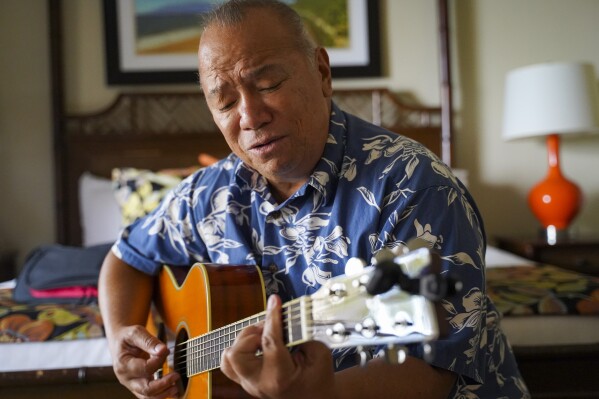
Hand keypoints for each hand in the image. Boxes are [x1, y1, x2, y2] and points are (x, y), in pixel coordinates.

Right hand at [110, 325, 179, 398]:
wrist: (119, 341)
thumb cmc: (127, 336)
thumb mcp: (136, 332)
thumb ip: (149, 341)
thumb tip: (163, 350)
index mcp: (123, 364)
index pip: (145, 368)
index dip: (159, 360)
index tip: (166, 350)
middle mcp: (126, 378)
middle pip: (145, 389)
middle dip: (162, 384)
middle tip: (176, 375)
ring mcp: (131, 384)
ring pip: (147, 396)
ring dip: (163, 393)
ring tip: (176, 388)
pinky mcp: (137, 386)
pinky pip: (149, 395)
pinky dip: (161, 394)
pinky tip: (172, 390)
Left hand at [220, 295, 335, 398]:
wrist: (316, 396)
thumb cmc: (318, 377)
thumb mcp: (319, 353)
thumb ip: (302, 333)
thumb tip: (284, 315)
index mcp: (280, 377)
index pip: (270, 342)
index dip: (272, 318)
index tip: (275, 301)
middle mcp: (259, 382)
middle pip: (238, 353)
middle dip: (252, 334)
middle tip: (270, 329)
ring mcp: (249, 383)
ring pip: (229, 356)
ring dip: (244, 340)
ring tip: (262, 337)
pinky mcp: (245, 380)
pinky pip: (229, 362)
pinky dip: (239, 348)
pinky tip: (256, 343)